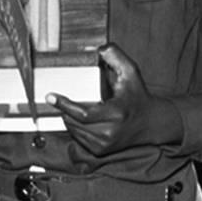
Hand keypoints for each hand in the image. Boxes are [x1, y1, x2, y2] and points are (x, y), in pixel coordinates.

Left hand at [48, 45, 183, 155]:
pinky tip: (83, 120)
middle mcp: (109, 133)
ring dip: (69, 119)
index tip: (50, 97)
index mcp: (116, 114)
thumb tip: (101, 49)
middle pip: (73, 122)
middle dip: (65, 110)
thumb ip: (116, 57)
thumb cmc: (138, 97)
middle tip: (64, 100)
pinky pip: (78, 139)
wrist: (151, 123)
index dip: (64, 105)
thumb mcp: (131, 73)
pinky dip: (76, 128)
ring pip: (73, 131)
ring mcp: (104, 145)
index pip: (82, 113)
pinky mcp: (101, 151)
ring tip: (78, 109)